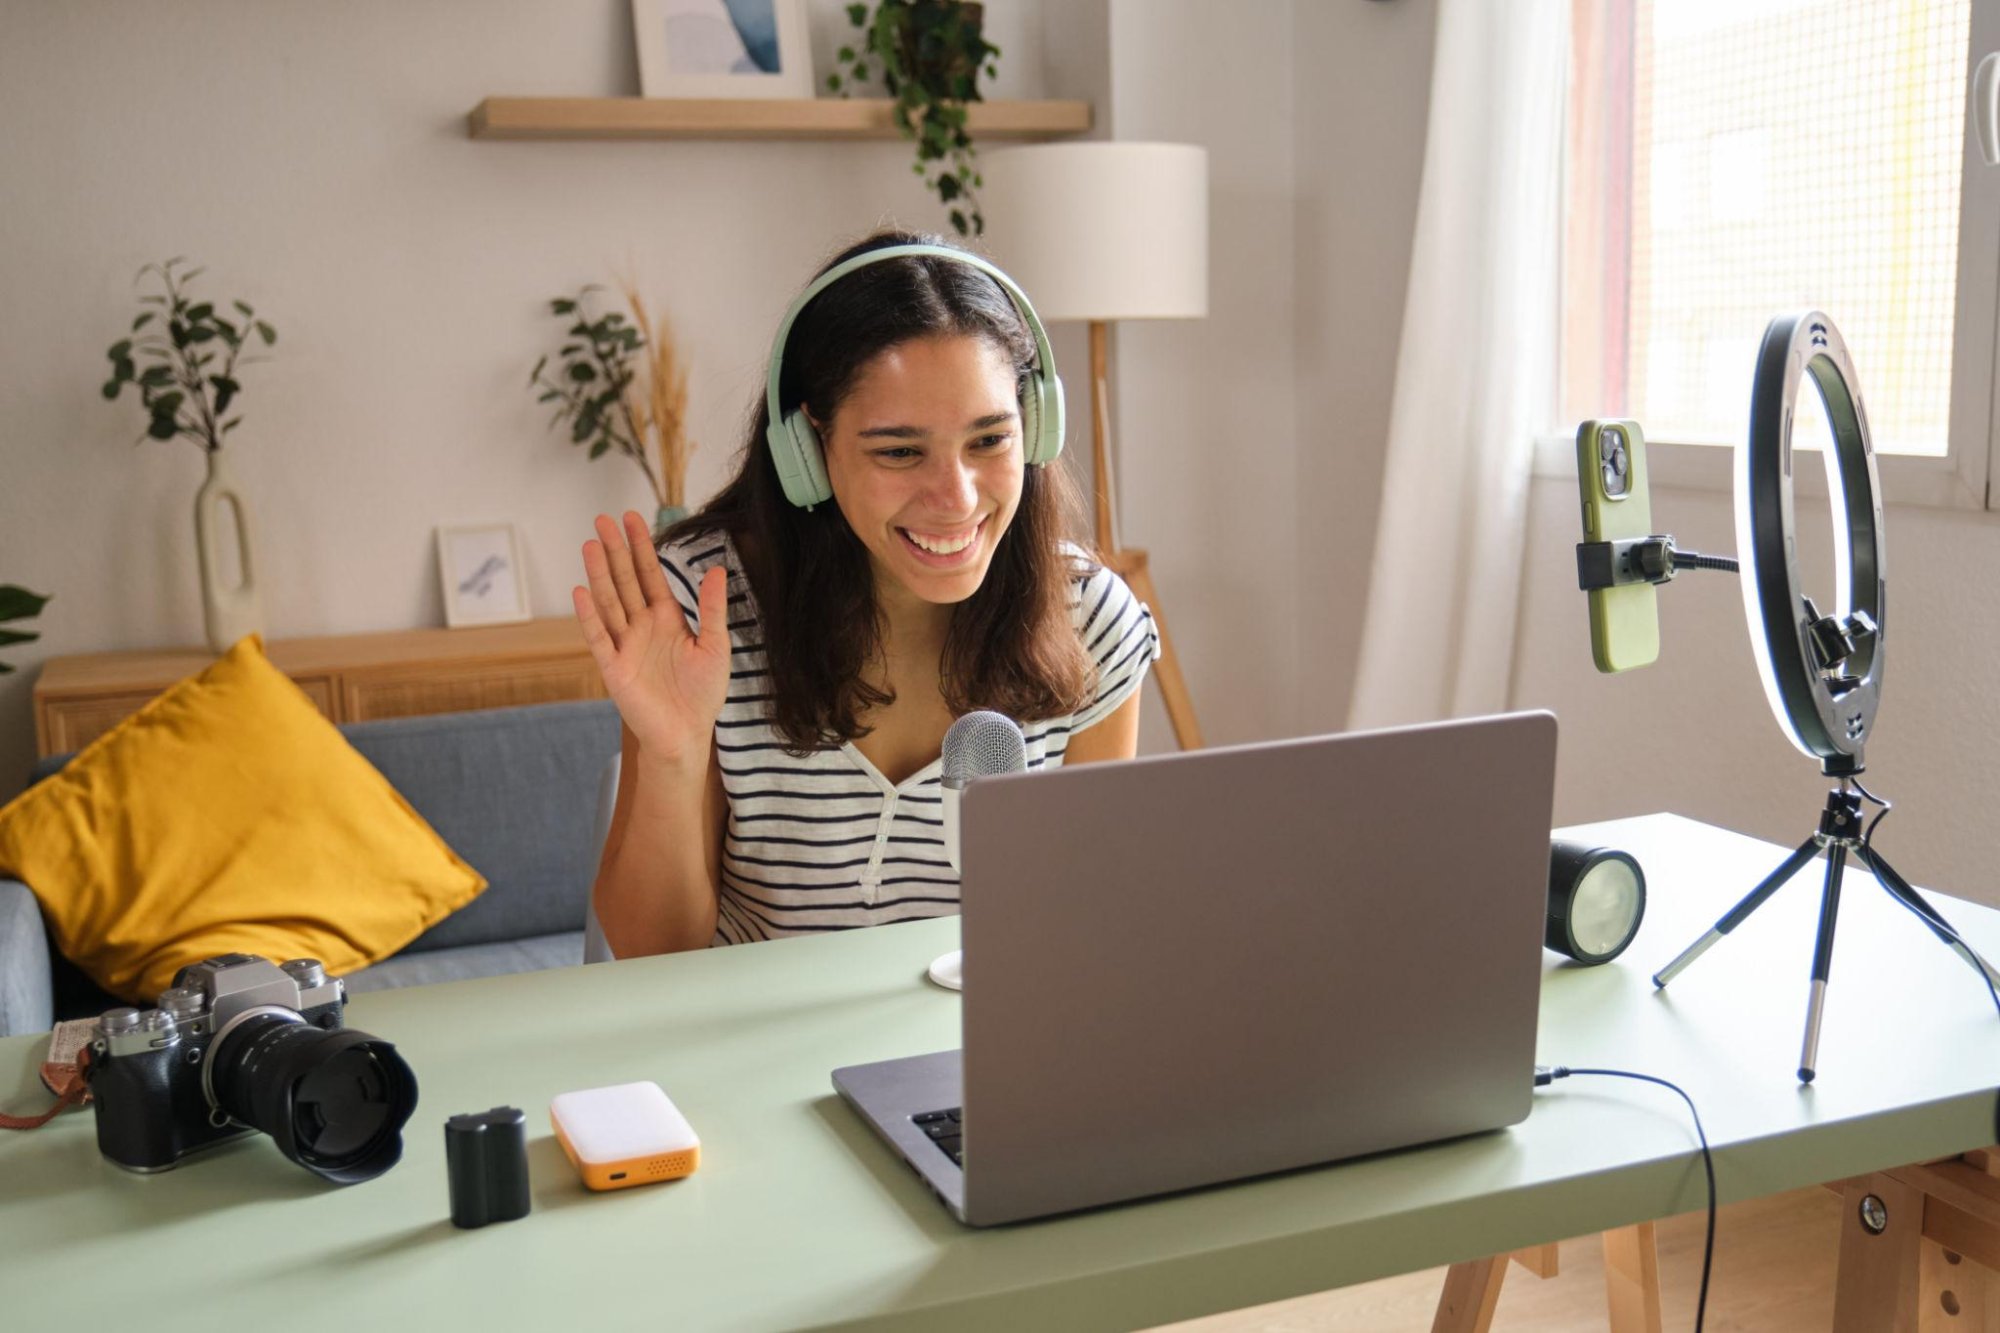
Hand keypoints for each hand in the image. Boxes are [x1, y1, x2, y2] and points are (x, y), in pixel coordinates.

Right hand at [573, 511, 729, 769]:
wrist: (688, 734)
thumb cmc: (702, 693)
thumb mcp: (716, 645)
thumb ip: (713, 609)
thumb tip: (717, 569)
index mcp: (666, 618)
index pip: (649, 574)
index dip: (640, 547)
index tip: (631, 517)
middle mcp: (642, 627)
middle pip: (624, 581)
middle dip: (615, 550)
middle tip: (602, 519)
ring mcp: (625, 646)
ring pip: (609, 602)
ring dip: (599, 575)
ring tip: (591, 545)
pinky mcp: (614, 668)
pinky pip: (599, 638)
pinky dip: (590, 616)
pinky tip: (582, 591)